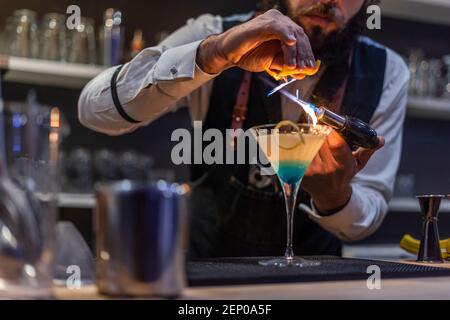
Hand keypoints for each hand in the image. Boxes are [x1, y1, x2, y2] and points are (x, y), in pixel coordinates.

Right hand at [196, 9, 315, 74]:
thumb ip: (286, 65)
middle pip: (300, 36)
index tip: (311, 69)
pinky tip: (291, 42)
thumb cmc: (248, 55)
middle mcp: (280, 22)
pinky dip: (285, 34)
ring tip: (295, 66)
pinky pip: (278, 27)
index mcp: (284, 30)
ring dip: (295, 51)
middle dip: (304, 55)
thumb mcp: (271, 63)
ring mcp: (271, 20)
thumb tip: (303, 73)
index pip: (302, 41)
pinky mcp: (262, 23)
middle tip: (306, 69)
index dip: (307, 55)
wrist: (228, 53)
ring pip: (291, 33)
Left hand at [301, 131, 384, 213]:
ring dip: (311, 137)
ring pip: (308, 144)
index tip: (331, 126)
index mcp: (344, 166)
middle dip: (321, 131)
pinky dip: (302, 145)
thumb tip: (380, 139)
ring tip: (315, 137)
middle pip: (320, 140)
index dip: (333, 134)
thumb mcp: (358, 164)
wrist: (329, 194)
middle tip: (322, 126)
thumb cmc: (344, 175)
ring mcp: (312, 171)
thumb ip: (368, 149)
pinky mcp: (300, 172)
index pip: (337, 146)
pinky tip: (306, 146)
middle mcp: (327, 169)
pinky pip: (298, 151)